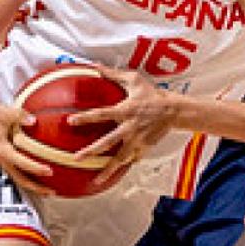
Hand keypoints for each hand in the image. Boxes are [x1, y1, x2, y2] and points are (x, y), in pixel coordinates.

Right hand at [0, 101, 54, 195]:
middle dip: (35, 187)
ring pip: (18, 178)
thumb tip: (33, 121)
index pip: (21, 162)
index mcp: (1, 149)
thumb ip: (21, 116)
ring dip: (32, 185)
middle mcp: (0, 158)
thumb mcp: (8, 112)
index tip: (49, 171)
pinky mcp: (4, 160)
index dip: (35, 168)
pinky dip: (28, 177)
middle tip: (51, 192)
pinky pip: (17, 172)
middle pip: (19, 178)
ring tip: (47, 191)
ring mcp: (1, 161)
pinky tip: (38, 179)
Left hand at [70, 66, 175, 190]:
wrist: (173, 111)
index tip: (71, 121)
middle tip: (77, 158)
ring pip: (120, 158)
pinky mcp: (144, 148)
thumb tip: (95, 65)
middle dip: (91, 151)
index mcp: (124, 111)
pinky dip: (124, 165)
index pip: (100, 114)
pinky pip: (132, 158)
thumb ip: (113, 74)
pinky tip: (114, 174)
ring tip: (96, 180)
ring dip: (108, 170)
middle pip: (107, 142)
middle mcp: (129, 127)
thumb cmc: (152, 94)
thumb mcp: (134, 80)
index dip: (85, 117)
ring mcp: (137, 140)